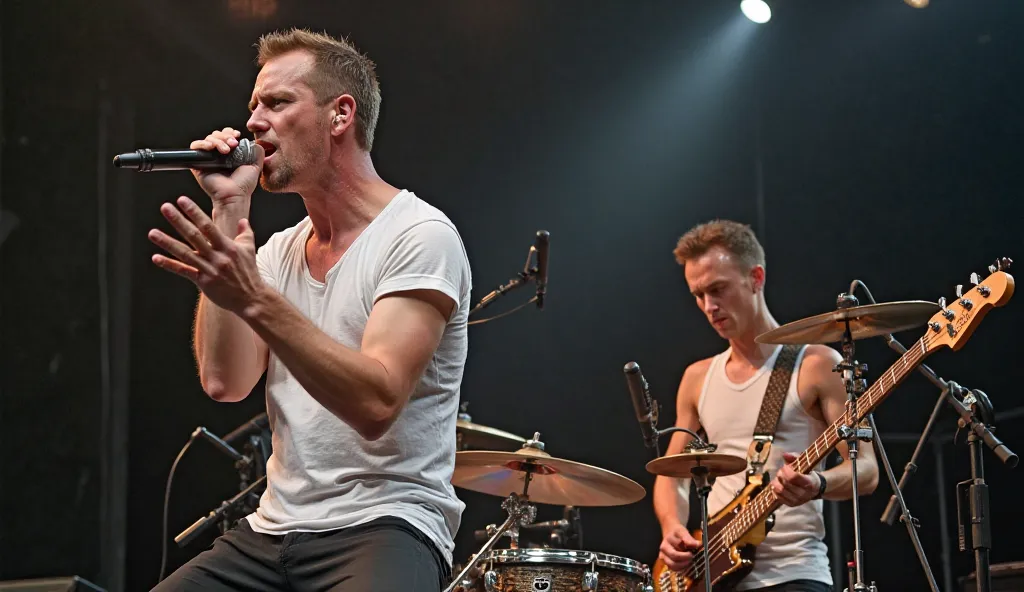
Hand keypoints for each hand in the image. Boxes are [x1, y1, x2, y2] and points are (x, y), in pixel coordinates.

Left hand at [148, 196, 265, 313]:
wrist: (251, 299)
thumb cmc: (249, 273)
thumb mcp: (249, 250)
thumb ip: (245, 233)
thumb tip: (243, 221)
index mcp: (228, 247)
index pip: (208, 226)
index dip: (194, 212)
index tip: (182, 200)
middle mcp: (217, 257)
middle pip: (194, 236)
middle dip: (179, 221)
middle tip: (165, 207)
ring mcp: (209, 270)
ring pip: (185, 253)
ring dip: (167, 242)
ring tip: (152, 232)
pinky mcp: (203, 282)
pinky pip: (184, 272)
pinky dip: (169, 265)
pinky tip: (156, 258)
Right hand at [189, 127, 263, 204]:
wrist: (234, 194)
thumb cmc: (243, 184)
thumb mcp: (255, 165)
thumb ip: (257, 153)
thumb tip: (257, 143)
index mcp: (230, 154)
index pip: (226, 136)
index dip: (229, 132)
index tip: (237, 135)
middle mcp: (218, 155)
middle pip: (216, 135)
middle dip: (225, 136)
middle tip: (232, 144)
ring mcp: (208, 158)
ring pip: (208, 139)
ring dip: (217, 140)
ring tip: (226, 150)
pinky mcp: (197, 163)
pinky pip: (195, 147)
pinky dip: (203, 143)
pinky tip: (212, 148)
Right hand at [659, 523, 701, 570]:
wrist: (670, 533)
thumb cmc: (677, 533)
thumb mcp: (682, 531)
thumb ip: (689, 538)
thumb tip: (697, 544)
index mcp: (667, 541)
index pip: (678, 547)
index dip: (686, 552)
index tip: (693, 551)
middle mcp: (663, 549)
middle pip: (674, 557)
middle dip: (685, 558)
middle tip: (692, 556)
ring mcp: (663, 556)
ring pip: (672, 565)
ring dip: (683, 565)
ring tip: (689, 561)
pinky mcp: (666, 562)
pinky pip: (673, 569)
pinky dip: (680, 569)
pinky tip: (686, 565)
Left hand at [771, 452, 820, 506]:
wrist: (815, 488)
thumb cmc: (808, 473)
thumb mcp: (805, 463)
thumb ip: (794, 457)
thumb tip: (784, 455)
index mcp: (810, 482)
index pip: (794, 477)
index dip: (786, 470)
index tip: (785, 466)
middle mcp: (805, 493)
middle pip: (786, 484)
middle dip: (780, 475)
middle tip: (781, 471)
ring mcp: (798, 500)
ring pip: (781, 491)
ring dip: (776, 482)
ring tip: (778, 478)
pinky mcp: (792, 504)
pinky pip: (779, 498)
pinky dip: (775, 490)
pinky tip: (778, 484)